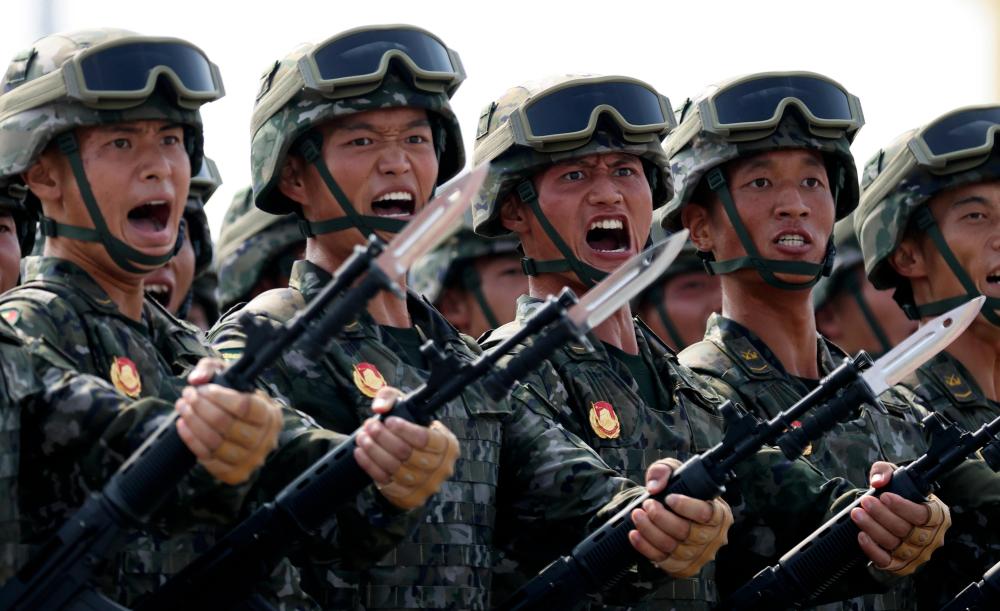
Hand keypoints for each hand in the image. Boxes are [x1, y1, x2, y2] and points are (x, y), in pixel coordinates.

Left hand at [175, 358, 282, 484]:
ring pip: (215, 443)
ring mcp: (251, 460)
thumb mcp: (229, 377)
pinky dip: (192, 442)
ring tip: (183, 408)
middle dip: (201, 408)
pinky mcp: (235, 474)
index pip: (244, 406)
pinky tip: (183, 426)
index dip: (219, 396)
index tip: (203, 389)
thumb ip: (211, 368)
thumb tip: (197, 379)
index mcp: (270, 415)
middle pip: (226, 424)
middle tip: (187, 396)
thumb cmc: (238, 401)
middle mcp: (265, 440)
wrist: (246, 428)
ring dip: (193, 423)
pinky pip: (209, 460)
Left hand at [354, 387, 459, 508]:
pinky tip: (361, 453)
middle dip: (382, 438)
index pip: (425, 438)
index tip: (388, 421)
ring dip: (373, 451)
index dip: (403, 430)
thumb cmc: (411, 431)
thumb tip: (380, 407)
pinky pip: (386, 482)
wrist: (412, 460)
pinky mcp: (409, 497)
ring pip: (394, 468)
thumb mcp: (406, 407)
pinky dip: (370, 466)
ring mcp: (425, 485)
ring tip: (362, 437)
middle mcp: (441, 468)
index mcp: (447, 445)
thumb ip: (390, 397)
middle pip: (406, 453)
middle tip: (370, 427)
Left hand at [629, 458, 732, 577]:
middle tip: (647, 504)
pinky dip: (645, 547)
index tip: (669, 497)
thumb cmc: (679, 493)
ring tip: (637, 515)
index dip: (685, 506)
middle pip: (685, 532)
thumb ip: (664, 470)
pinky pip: (662, 560)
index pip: (706, 513)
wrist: (673, 514)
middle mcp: (713, 538)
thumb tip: (655, 487)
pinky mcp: (682, 567)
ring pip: (671, 547)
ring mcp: (698, 555)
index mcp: (719, 514)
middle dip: (660, 517)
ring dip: (649, 530)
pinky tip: (635, 534)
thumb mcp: (674, 472)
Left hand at [852, 461, 950, 575]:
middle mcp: (931, 538)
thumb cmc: (896, 495)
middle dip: (881, 515)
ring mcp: (916, 554)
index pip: (923, 514)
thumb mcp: (893, 476)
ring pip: (894, 543)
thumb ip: (884, 471)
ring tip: (857, 514)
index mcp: (937, 516)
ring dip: (872, 528)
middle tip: (865, 502)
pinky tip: (861, 535)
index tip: (884, 496)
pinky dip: (872, 549)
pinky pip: (886, 561)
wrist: (889, 514)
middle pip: (905, 529)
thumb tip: (878, 481)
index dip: (903, 507)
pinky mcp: (900, 565)